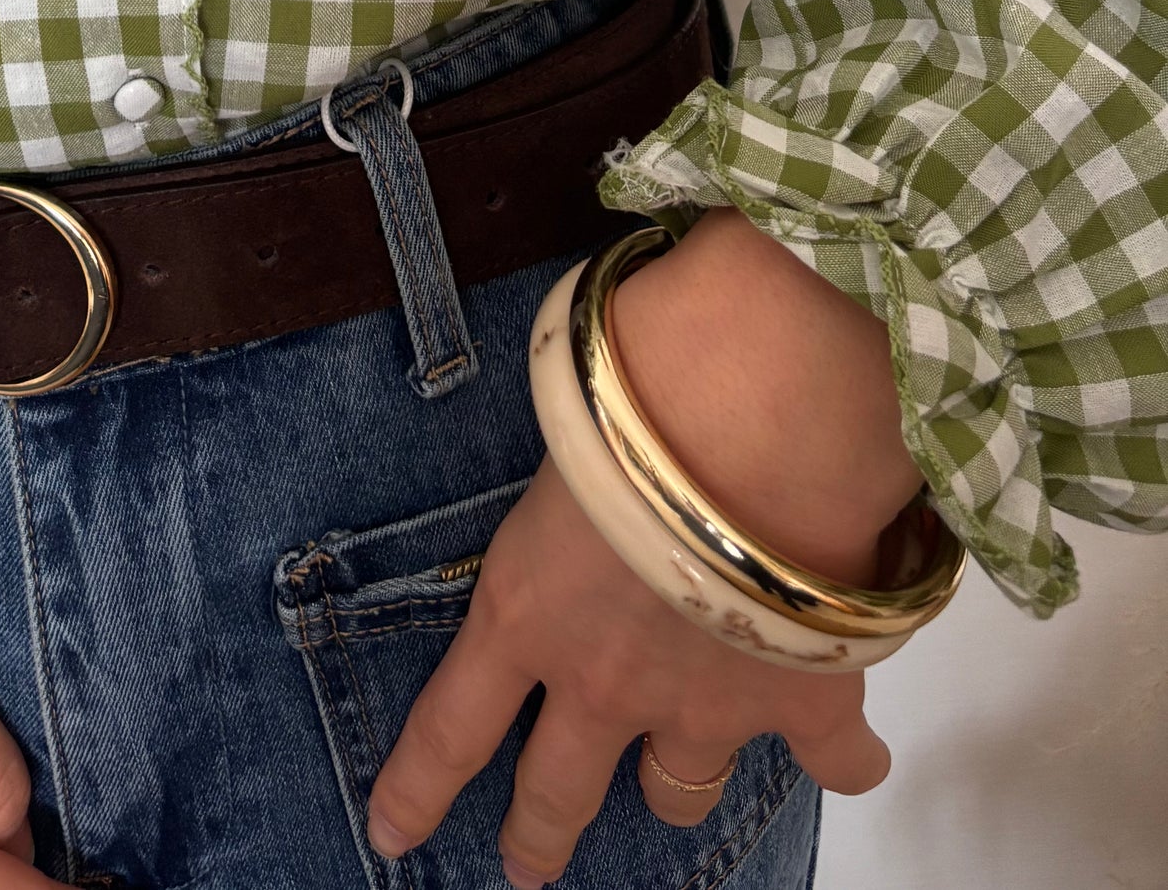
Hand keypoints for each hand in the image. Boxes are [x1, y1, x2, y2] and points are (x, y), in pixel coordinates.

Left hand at [365, 453, 888, 884]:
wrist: (762, 424)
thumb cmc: (636, 395)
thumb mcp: (562, 430)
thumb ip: (566, 467)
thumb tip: (583, 416)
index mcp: (527, 613)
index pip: (451, 725)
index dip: (418, 790)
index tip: (391, 834)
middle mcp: (607, 683)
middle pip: (559, 791)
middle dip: (539, 832)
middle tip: (526, 865)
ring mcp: (708, 707)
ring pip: (680, 791)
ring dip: (675, 783)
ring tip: (677, 778)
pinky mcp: (807, 703)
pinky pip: (832, 766)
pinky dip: (844, 758)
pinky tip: (847, 750)